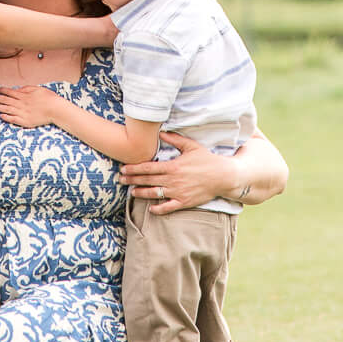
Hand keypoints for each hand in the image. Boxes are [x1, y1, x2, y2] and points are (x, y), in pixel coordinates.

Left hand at [0, 84, 61, 129]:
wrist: (55, 109)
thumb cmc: (48, 98)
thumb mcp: (37, 88)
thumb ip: (26, 88)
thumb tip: (17, 89)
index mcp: (24, 95)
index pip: (10, 92)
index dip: (2, 90)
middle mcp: (21, 104)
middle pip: (6, 100)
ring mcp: (22, 113)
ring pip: (7, 110)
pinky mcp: (25, 121)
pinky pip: (13, 119)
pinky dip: (6, 117)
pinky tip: (1, 116)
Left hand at [121, 131, 285, 213]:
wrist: (223, 176)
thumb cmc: (207, 159)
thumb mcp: (191, 146)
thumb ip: (174, 139)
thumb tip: (160, 132)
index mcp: (172, 166)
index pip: (148, 167)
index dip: (134, 169)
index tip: (123, 169)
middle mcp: (173, 180)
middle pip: (148, 180)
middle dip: (132, 180)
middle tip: (120, 180)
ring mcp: (178, 192)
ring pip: (155, 194)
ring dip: (141, 193)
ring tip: (131, 192)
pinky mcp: (185, 202)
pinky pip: (169, 207)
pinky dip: (159, 209)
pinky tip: (151, 209)